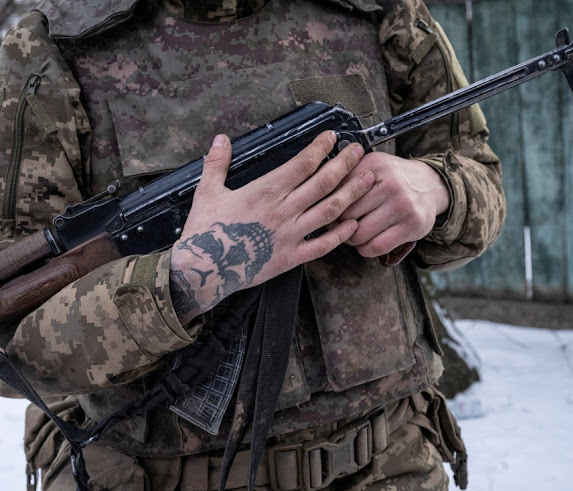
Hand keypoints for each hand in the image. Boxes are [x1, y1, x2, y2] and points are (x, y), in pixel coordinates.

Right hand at [169, 131, 374, 323]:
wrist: (204, 269)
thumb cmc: (205, 231)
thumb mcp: (207, 191)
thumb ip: (217, 163)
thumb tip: (220, 140)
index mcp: (264, 191)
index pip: (302, 164)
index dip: (320, 148)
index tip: (332, 137)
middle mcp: (283, 210)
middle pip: (323, 183)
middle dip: (345, 164)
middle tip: (359, 151)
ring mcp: (290, 235)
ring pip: (329, 210)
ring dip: (351, 193)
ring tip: (368, 180)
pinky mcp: (290, 257)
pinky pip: (322, 245)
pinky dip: (340, 234)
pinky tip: (353, 224)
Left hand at [334, 152, 449, 258]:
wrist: (430, 185)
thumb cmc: (392, 179)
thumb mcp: (370, 167)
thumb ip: (346, 176)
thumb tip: (316, 196)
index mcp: (373, 166)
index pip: (336, 191)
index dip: (327, 205)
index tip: (326, 211)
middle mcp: (389, 183)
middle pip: (346, 215)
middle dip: (338, 225)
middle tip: (339, 226)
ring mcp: (402, 205)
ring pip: (359, 234)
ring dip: (351, 239)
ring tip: (353, 234)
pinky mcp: (412, 225)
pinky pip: (377, 246)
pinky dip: (366, 249)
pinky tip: (366, 243)